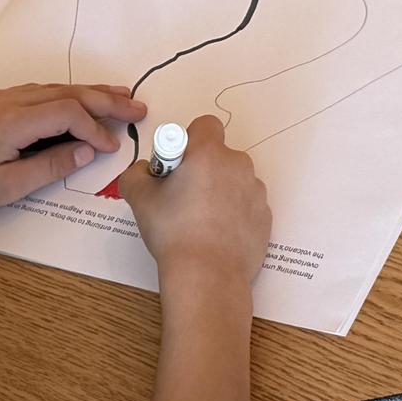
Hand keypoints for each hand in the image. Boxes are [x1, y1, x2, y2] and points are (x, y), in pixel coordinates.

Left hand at [0, 83, 146, 213]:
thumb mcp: (6, 187)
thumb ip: (50, 166)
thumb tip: (86, 149)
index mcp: (13, 121)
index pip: (68, 114)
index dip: (96, 128)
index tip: (113, 147)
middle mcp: (9, 100)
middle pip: (67, 92)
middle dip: (105, 99)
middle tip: (138, 107)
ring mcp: (0, 97)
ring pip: (54, 88)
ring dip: (88, 93)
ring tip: (119, 97)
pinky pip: (37, 92)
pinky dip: (65, 96)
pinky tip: (78, 102)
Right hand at [121, 115, 270, 286]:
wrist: (207, 275)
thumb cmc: (173, 232)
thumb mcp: (139, 198)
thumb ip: (137, 173)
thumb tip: (144, 170)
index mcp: (209, 153)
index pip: (205, 125)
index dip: (188, 142)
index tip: (177, 167)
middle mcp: (238, 165)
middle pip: (220, 154)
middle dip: (204, 168)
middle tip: (183, 196)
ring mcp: (256, 192)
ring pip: (234, 180)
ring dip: (219, 191)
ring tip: (199, 221)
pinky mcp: (264, 217)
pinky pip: (246, 205)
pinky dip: (233, 213)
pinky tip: (215, 235)